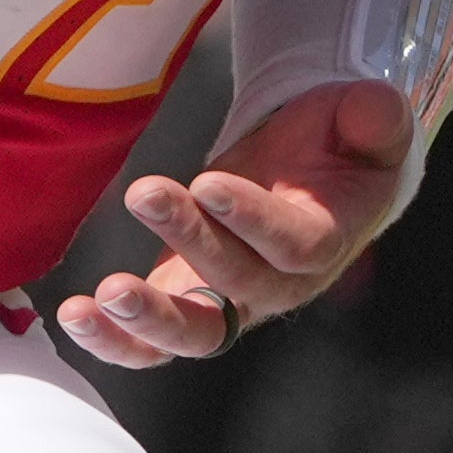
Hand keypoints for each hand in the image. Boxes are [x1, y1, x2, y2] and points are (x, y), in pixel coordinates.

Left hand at [55, 77, 418, 367]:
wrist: (311, 180)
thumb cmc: (339, 147)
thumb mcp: (366, 120)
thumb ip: (376, 116)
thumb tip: (374, 108)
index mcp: (326, 241)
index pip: (294, 244)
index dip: (253, 219)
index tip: (209, 181)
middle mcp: (279, 287)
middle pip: (238, 284)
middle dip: (190, 240)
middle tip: (145, 192)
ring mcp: (230, 303)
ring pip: (194, 333)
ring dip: (148, 319)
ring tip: (103, 293)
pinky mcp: (186, 304)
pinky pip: (153, 343)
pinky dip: (116, 341)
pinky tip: (76, 316)